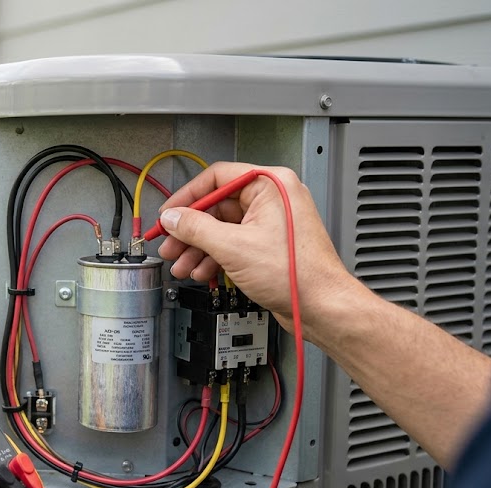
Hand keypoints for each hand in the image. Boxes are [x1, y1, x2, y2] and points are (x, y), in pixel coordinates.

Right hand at [156, 161, 362, 338]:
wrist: (321, 306)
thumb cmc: (297, 273)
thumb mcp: (233, 246)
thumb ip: (195, 228)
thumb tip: (173, 218)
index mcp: (271, 184)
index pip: (217, 178)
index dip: (187, 197)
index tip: (169, 213)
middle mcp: (273, 198)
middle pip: (217, 206)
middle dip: (190, 230)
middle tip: (170, 244)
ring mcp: (271, 222)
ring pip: (222, 228)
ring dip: (198, 248)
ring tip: (182, 264)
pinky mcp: (268, 244)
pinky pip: (233, 242)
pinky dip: (215, 256)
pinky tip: (201, 270)